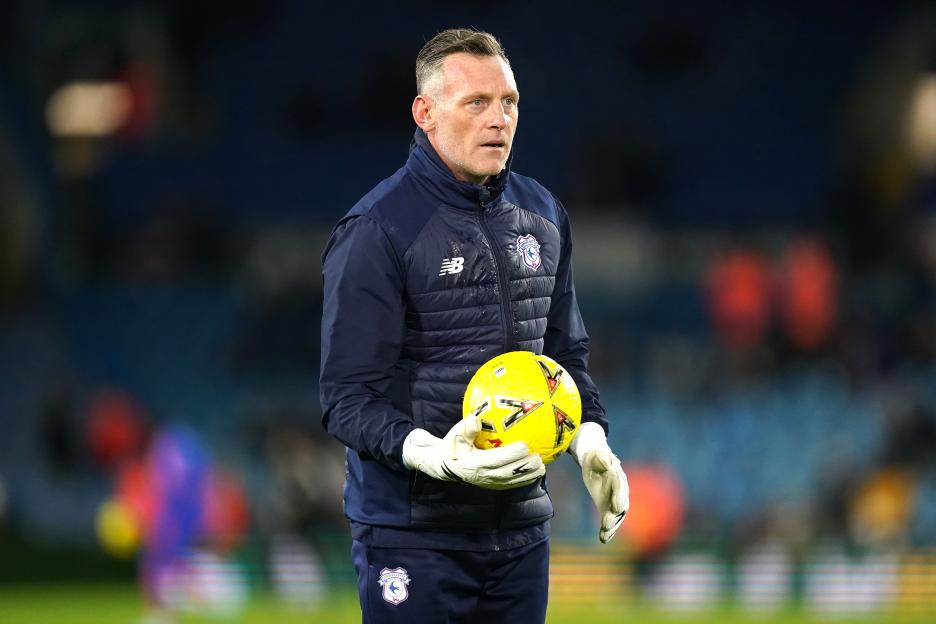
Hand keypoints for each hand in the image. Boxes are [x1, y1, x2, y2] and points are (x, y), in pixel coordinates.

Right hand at [402, 416, 544, 489]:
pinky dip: (524, 480)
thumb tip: (476, 418)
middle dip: (524, 468)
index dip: (511, 454)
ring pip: (511, 482)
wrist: (445, 466)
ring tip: (542, 468)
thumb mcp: (454, 435)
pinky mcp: (493, 485)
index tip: (524, 445)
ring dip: (527, 476)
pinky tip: (535, 473)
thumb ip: (466, 428)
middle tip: (538, 459)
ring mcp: (488, 483)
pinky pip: (510, 484)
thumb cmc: (452, 446)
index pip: (495, 460)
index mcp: (474, 464)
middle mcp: (483, 476)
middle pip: (507, 474)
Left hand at [569, 422, 629, 543]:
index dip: (619, 498)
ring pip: (616, 516)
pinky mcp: (608, 508)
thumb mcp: (598, 455)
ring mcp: (615, 502)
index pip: (620, 488)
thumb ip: (603, 459)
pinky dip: (607, 530)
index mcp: (618, 477)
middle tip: (606, 525)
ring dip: (611, 527)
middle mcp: (620, 492)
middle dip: (614, 516)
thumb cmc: (597, 457)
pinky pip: (610, 520)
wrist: (597, 462)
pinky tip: (603, 539)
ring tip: (604, 535)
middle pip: (620, 506)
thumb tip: (608, 462)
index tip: (617, 508)